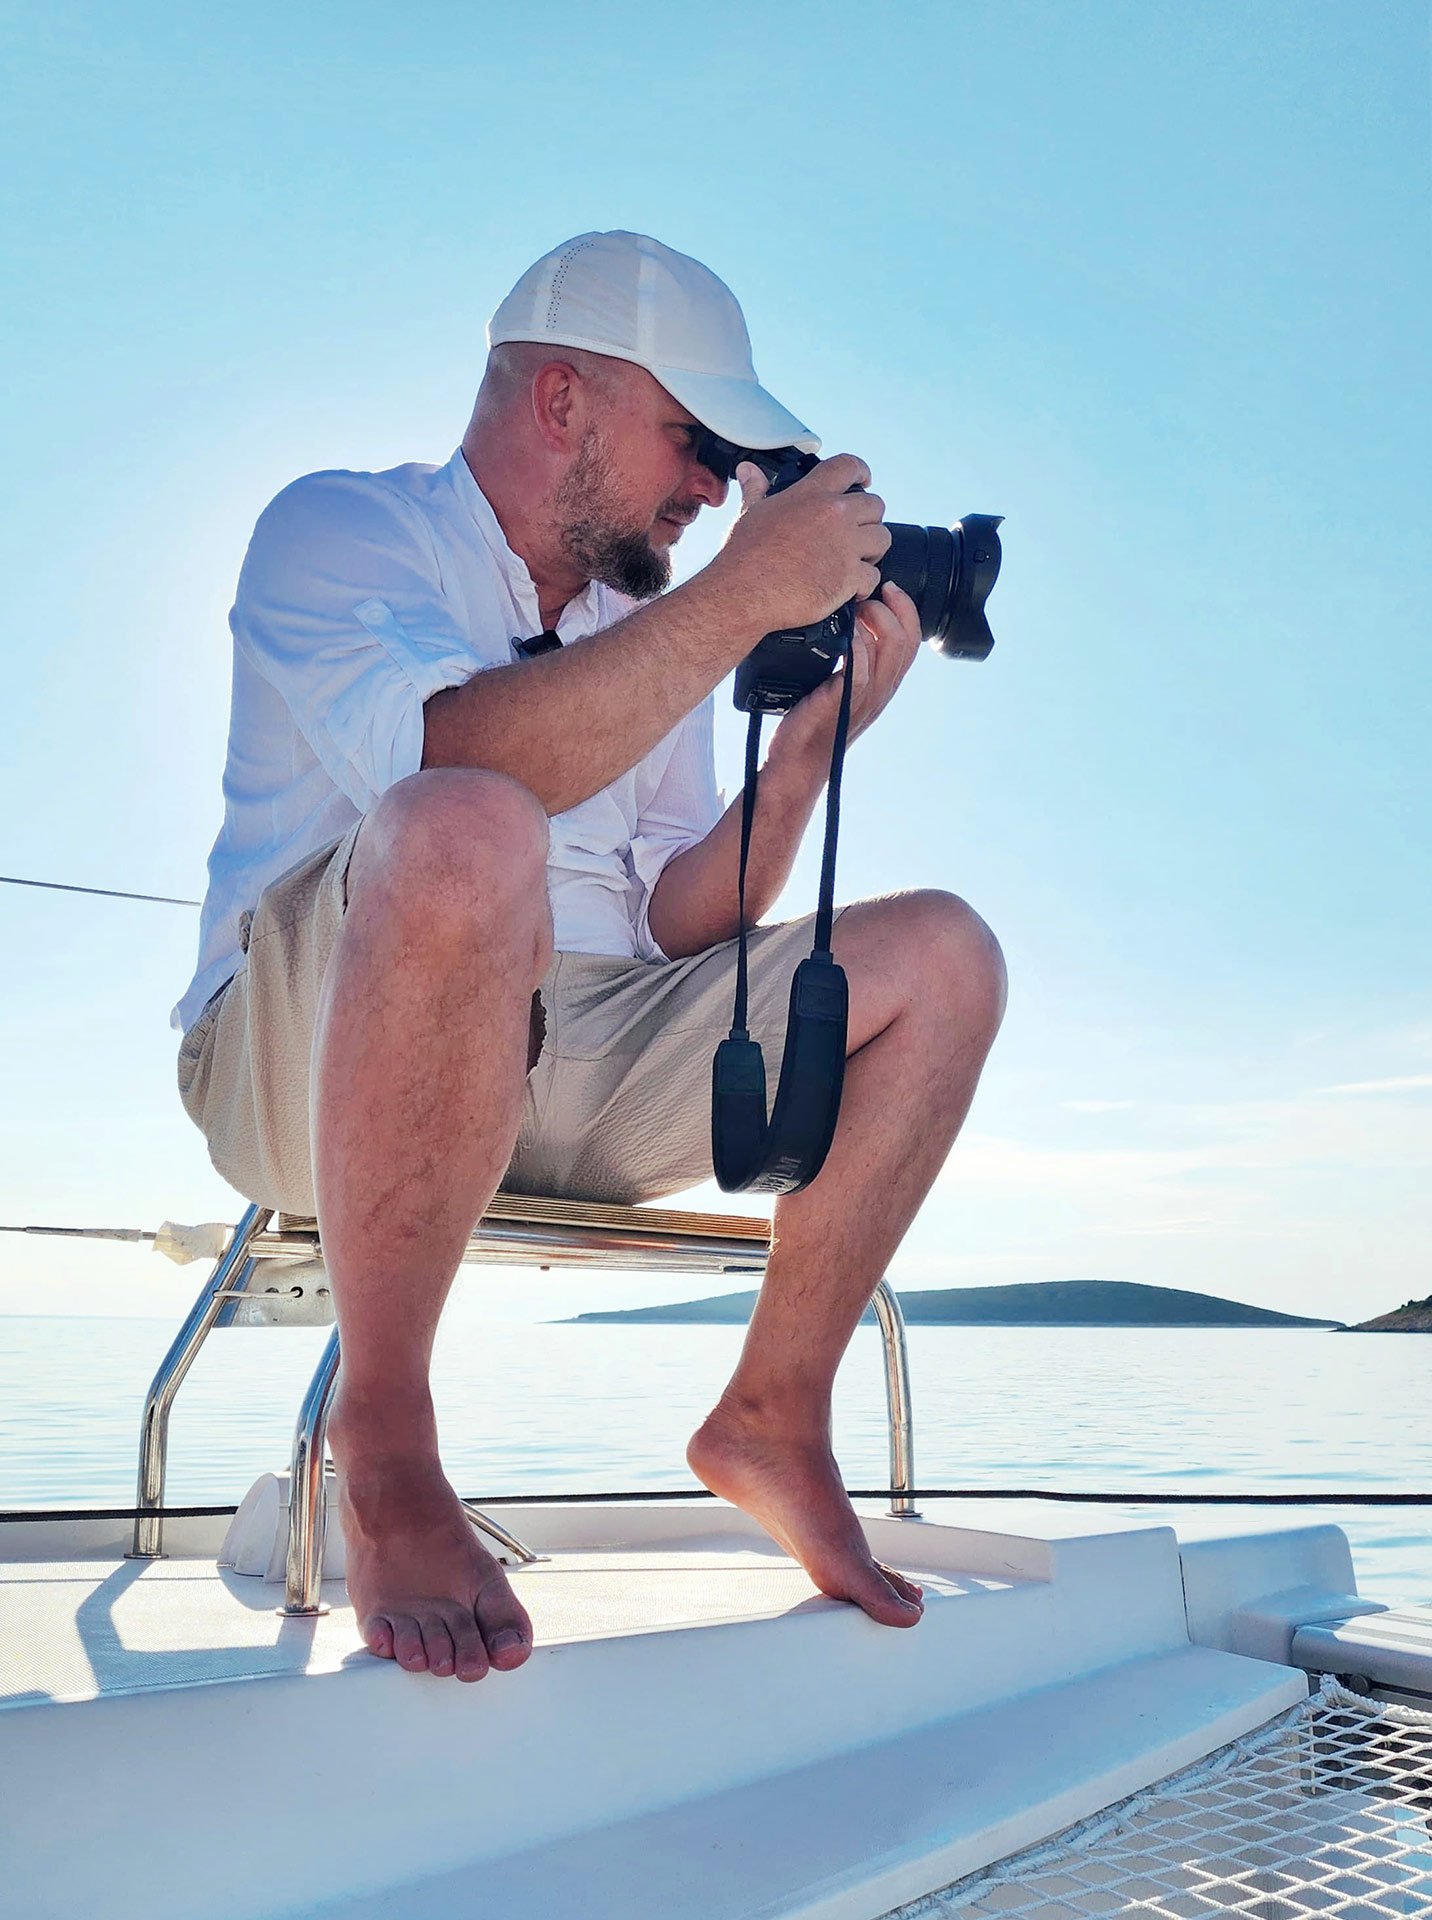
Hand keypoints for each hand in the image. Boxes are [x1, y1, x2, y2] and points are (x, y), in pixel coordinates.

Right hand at [710, 455, 891, 634]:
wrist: (745, 592)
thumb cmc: (745, 556)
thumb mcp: (750, 514)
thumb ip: (756, 489)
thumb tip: (749, 471)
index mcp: (811, 495)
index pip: (848, 466)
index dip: (861, 471)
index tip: (864, 479)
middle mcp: (833, 514)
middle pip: (875, 505)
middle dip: (869, 520)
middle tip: (856, 534)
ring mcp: (845, 545)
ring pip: (882, 539)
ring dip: (871, 552)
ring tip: (854, 563)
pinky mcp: (850, 576)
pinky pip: (874, 576)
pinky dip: (863, 585)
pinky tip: (848, 589)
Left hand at [769, 580, 921, 768]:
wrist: (797, 762)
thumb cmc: (811, 723)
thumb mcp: (836, 686)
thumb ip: (847, 661)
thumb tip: (843, 627)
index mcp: (882, 685)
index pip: (912, 642)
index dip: (906, 610)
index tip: (888, 588)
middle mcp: (880, 691)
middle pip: (908, 641)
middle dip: (894, 607)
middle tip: (871, 592)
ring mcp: (865, 698)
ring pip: (892, 650)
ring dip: (877, 621)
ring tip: (857, 608)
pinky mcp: (845, 702)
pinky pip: (862, 669)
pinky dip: (857, 646)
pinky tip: (846, 635)